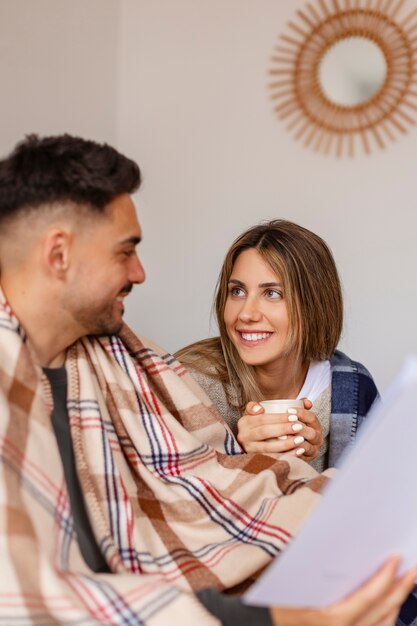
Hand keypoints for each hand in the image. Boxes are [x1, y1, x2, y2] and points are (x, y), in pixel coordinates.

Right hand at [237, 399, 322, 459]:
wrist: (253, 444)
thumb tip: (261, 407)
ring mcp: (249, 450)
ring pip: (268, 448)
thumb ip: (263, 405)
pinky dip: (287, 455)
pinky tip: (299, 451)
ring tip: (301, 440)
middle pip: (265, 432)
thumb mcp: (256, 414)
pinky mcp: (256, 461)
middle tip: (299, 427)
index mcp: (244, 422)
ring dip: (286, 444)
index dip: (279, 418)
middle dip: (283, 429)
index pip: (262, 418)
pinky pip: (273, 459)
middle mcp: (243, 436)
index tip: (294, 416)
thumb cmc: (258, 426)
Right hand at [269, 556, 416, 625]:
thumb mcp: (293, 581)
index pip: (369, 596)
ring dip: (399, 600)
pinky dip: (389, 615)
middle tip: (413, 568)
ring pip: (385, 622)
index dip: (386, 576)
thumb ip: (316, 566)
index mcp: (332, 617)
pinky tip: (392, 600)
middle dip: (402, 587)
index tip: (396, 557)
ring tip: (408, 581)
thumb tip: (337, 542)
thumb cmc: (281, 604)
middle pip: (384, 610)